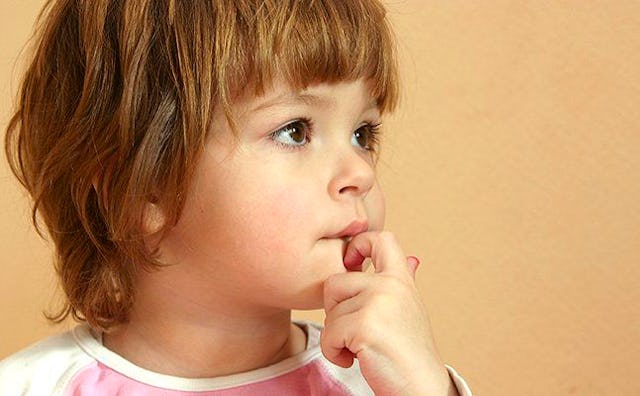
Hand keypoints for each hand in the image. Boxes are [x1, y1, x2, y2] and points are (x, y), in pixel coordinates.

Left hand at [321, 231, 456, 395]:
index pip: (381, 239)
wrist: (421, 388)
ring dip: (336, 336)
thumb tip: (411, 259)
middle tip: (354, 331)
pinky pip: (328, 335)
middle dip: (334, 310)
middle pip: (335, 282)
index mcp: (401, 279)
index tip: (351, 264)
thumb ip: (403, 282)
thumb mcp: (409, 309)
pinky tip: (356, 359)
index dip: (358, 244)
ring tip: (360, 348)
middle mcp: (391, 285)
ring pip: (329, 313)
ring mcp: (378, 303)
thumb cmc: (410, 351)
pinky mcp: (364, 325)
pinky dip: (334, 353)